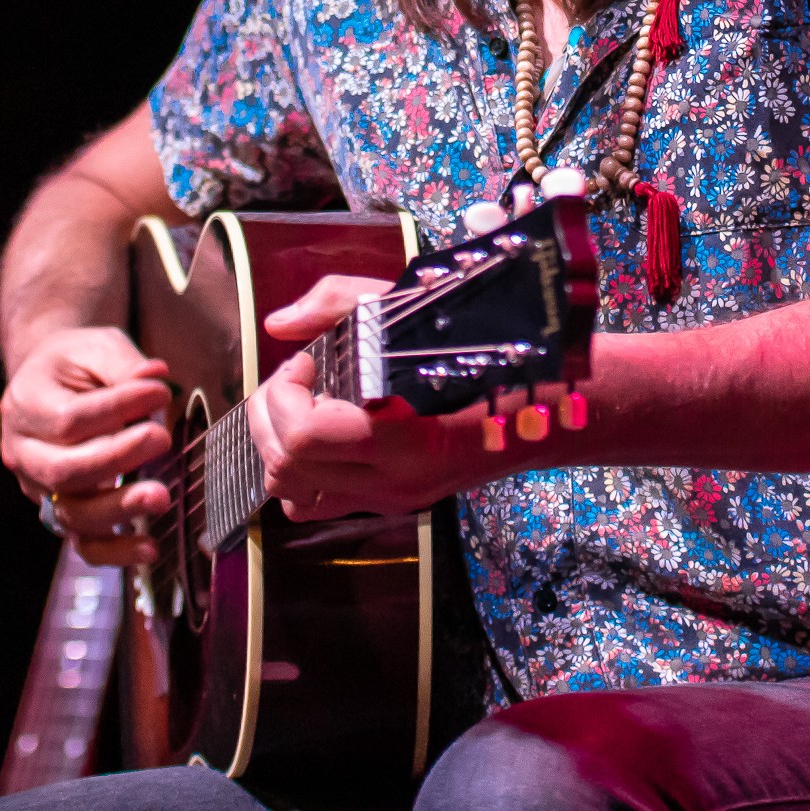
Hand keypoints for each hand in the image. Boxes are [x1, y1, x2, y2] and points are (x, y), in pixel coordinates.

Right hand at [0, 324, 172, 566]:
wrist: (50, 384)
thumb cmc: (78, 363)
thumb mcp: (96, 346)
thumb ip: (124, 363)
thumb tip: (155, 377)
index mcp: (25, 405)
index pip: (68, 419)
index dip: (117, 408)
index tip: (160, 393)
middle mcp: (23, 453)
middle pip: (63, 471)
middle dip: (116, 459)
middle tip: (162, 440)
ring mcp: (39, 489)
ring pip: (71, 514)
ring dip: (119, 508)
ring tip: (161, 496)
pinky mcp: (61, 513)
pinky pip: (83, 543)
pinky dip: (115, 551)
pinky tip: (149, 548)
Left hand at [250, 273, 472, 519]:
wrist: (538, 411)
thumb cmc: (485, 352)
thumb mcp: (416, 309)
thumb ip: (341, 304)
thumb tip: (280, 323)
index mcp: (405, 437)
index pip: (305, 435)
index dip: (285, 392)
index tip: (305, 359)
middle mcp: (393, 481)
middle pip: (287, 466)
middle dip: (272, 414)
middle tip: (295, 377)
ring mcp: (390, 499)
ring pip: (291, 494)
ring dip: (279, 445)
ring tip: (300, 406)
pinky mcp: (388, 504)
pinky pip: (314, 506)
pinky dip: (298, 475)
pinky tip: (316, 437)